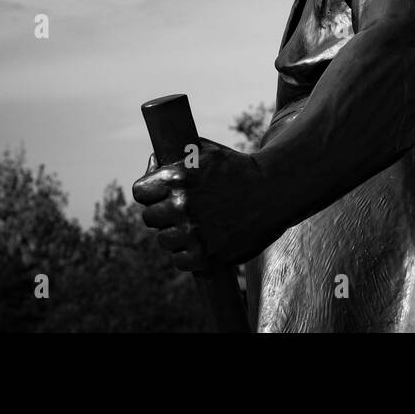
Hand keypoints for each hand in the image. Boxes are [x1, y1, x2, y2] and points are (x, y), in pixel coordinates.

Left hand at [132, 138, 282, 270]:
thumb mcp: (207, 152)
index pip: (140, 192)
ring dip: (176, 235)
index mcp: (177, 177)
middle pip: (149, 217)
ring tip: (198, 226)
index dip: (151, 193)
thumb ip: (176, 156)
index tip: (161, 195)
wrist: (275, 192)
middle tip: (184, 211)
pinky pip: (179, 260)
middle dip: (164, 214)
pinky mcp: (206, 256)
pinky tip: (203, 242)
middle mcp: (182, 205)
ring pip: (164, 240)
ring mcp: (193, 232)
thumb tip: (152, 165)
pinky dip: (189, 255)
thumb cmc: (238, 170)